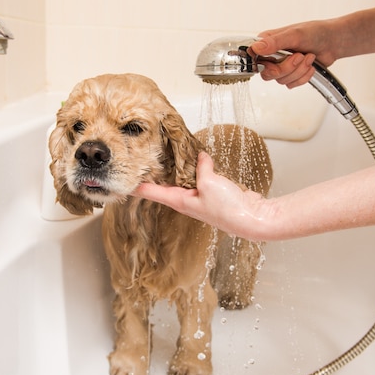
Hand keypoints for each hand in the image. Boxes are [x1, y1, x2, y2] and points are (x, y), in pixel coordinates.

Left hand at [132, 152, 269, 240]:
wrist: (253, 219)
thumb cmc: (229, 209)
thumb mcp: (210, 182)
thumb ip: (202, 168)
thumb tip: (201, 157)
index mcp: (180, 201)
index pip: (152, 193)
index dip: (136, 187)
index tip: (122, 183)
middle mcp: (188, 201)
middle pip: (166, 186)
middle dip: (155, 174)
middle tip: (143, 161)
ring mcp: (201, 198)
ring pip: (184, 181)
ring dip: (178, 170)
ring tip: (168, 155)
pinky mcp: (215, 195)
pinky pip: (201, 179)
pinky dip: (199, 170)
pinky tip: (200, 161)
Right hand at [249, 21, 337, 87]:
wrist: (333, 42)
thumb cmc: (316, 32)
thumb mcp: (295, 35)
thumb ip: (275, 42)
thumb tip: (256, 47)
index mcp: (267, 42)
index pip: (253, 58)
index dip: (262, 64)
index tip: (274, 62)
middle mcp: (271, 55)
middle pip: (267, 74)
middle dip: (287, 68)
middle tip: (299, 56)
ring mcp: (281, 66)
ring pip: (281, 80)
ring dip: (298, 71)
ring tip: (308, 57)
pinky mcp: (291, 75)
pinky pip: (291, 84)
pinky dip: (303, 77)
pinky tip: (310, 66)